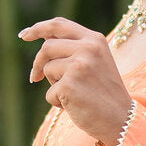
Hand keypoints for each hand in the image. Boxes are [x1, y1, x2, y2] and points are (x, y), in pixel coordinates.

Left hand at [19, 18, 131, 145]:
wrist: (121, 119)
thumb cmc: (106, 93)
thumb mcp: (96, 62)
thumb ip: (75, 49)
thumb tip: (44, 40)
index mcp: (95, 39)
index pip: (59, 25)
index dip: (38, 28)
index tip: (24, 35)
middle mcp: (87, 49)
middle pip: (47, 47)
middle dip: (38, 63)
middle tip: (35, 78)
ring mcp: (78, 66)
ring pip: (47, 69)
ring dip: (53, 84)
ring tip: (73, 95)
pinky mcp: (69, 86)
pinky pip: (49, 92)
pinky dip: (57, 102)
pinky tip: (75, 106)